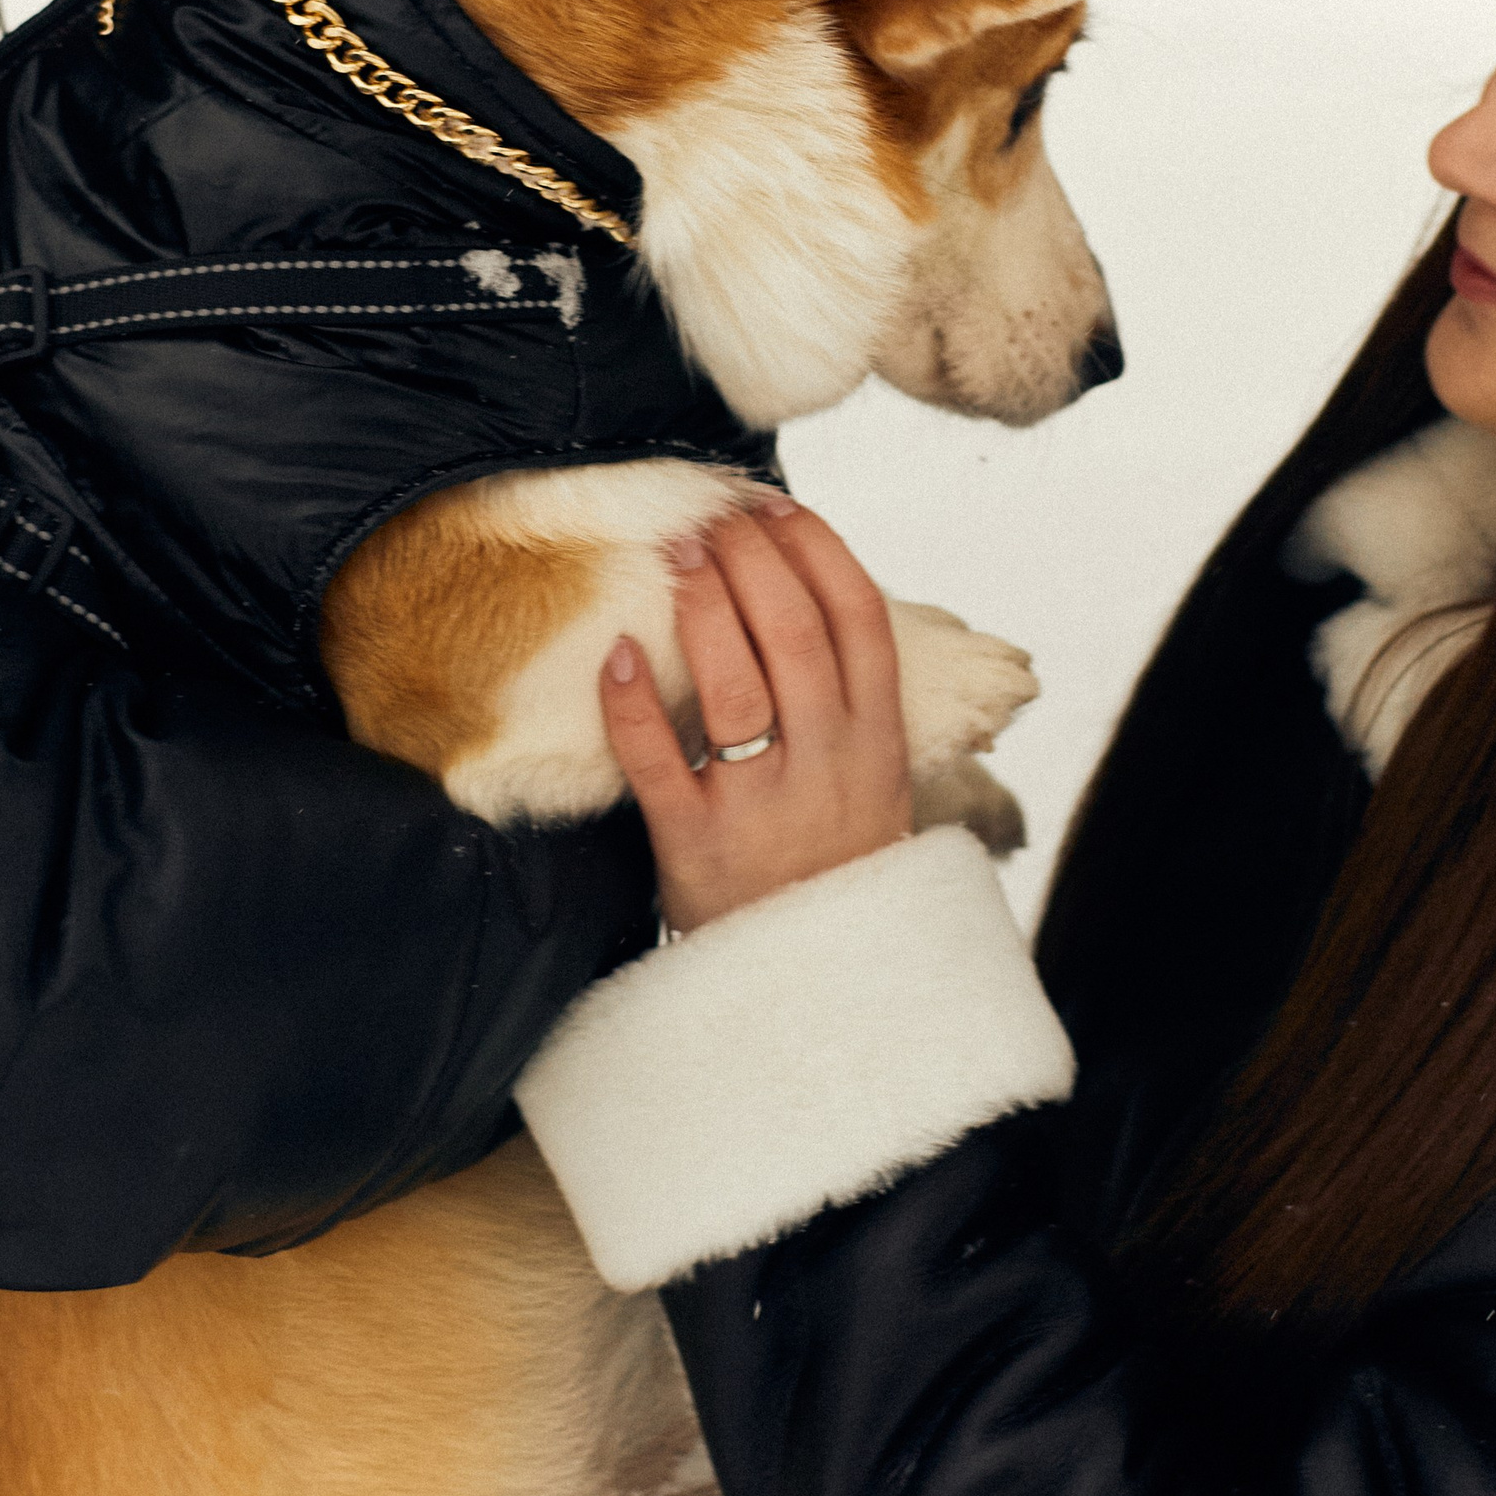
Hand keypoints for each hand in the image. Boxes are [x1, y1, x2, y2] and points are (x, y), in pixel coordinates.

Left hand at [599, 499, 912, 933]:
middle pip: (795, 636)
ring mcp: (764, 807)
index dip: (819, 553)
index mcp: (879, 744)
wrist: (817, 987)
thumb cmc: (834, 865)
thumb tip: (806, 597)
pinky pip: (659, 765)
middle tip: (713, 517)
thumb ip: (850, 703)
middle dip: (753, 562)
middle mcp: (830, 767)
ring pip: (735, 686)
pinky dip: (634, 705)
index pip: (859, 623)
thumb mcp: (876, 784)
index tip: (780, 508)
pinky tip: (616, 652)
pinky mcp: (698, 847)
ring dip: (702, 607)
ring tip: (675, 554)